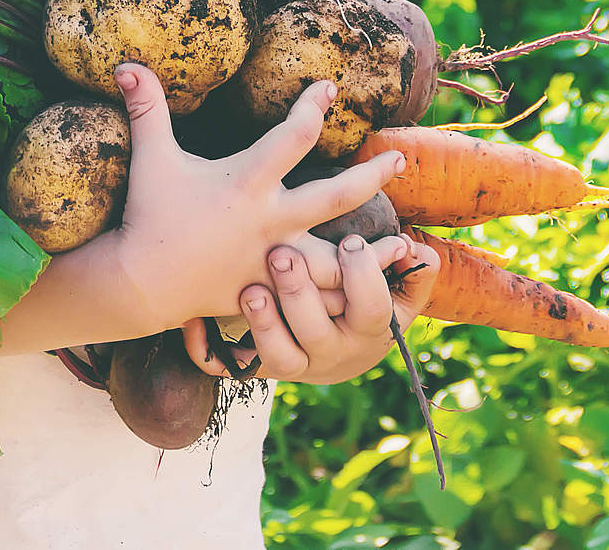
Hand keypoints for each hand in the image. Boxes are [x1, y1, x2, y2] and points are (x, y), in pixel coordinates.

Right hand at [110, 62, 406, 332]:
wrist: (142, 283)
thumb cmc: (148, 214)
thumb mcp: (151, 157)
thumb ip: (146, 109)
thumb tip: (126, 63)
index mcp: (247, 181)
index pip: (294, 135)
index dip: (314, 105)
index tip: (329, 88)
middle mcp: (270, 219)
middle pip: (338, 194)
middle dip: (373, 174)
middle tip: (399, 158)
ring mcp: (274, 259)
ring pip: (339, 257)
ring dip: (373, 251)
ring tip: (405, 243)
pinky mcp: (272, 290)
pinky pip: (317, 297)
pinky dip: (345, 294)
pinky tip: (367, 289)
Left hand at [182, 231, 441, 383]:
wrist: (332, 354)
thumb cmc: (359, 305)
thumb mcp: (394, 295)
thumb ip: (411, 274)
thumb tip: (419, 252)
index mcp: (365, 330)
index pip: (372, 310)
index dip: (363, 278)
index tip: (350, 241)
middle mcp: (326, 353)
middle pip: (315, 333)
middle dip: (300, 295)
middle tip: (283, 254)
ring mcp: (289, 363)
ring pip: (275, 356)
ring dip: (262, 323)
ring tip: (249, 289)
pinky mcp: (251, 367)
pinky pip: (222, 367)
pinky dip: (204, 347)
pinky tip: (190, 320)